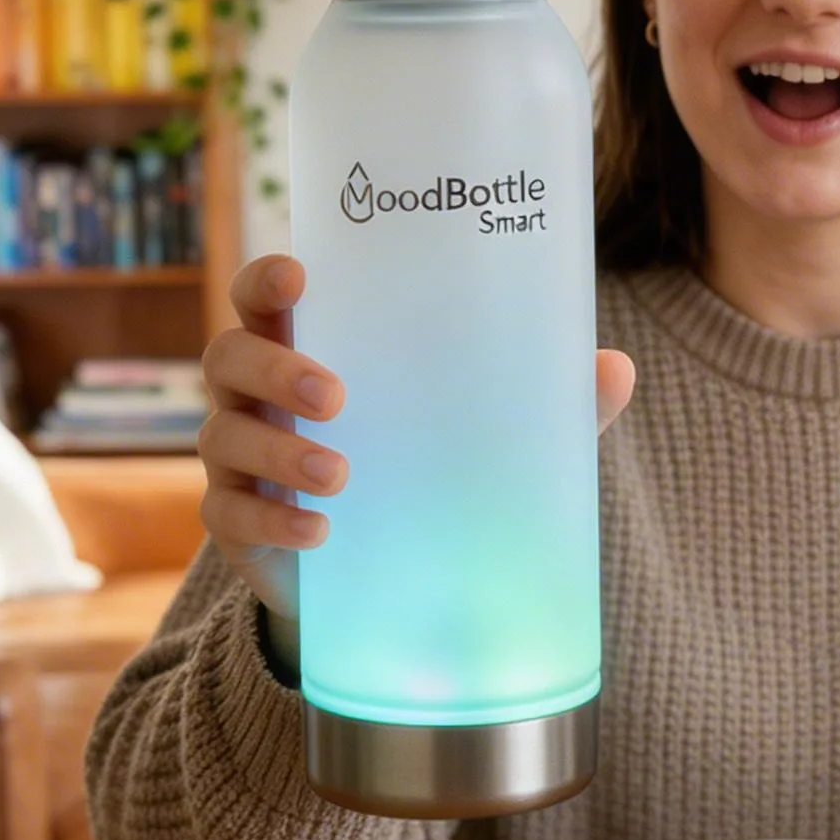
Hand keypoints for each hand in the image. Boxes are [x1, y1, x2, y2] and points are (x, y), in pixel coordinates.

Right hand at [198, 253, 636, 621]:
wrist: (383, 563)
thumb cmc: (424, 457)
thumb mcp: (482, 424)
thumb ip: (542, 396)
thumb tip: (615, 368)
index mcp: (307, 344)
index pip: (263, 296)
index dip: (266, 280)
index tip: (299, 276)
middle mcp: (256, 395)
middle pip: (228, 357)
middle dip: (275, 368)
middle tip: (336, 394)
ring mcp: (239, 460)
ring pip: (224, 439)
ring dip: (280, 451)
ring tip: (342, 474)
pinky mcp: (237, 525)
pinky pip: (230, 517)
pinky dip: (275, 524)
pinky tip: (322, 534)